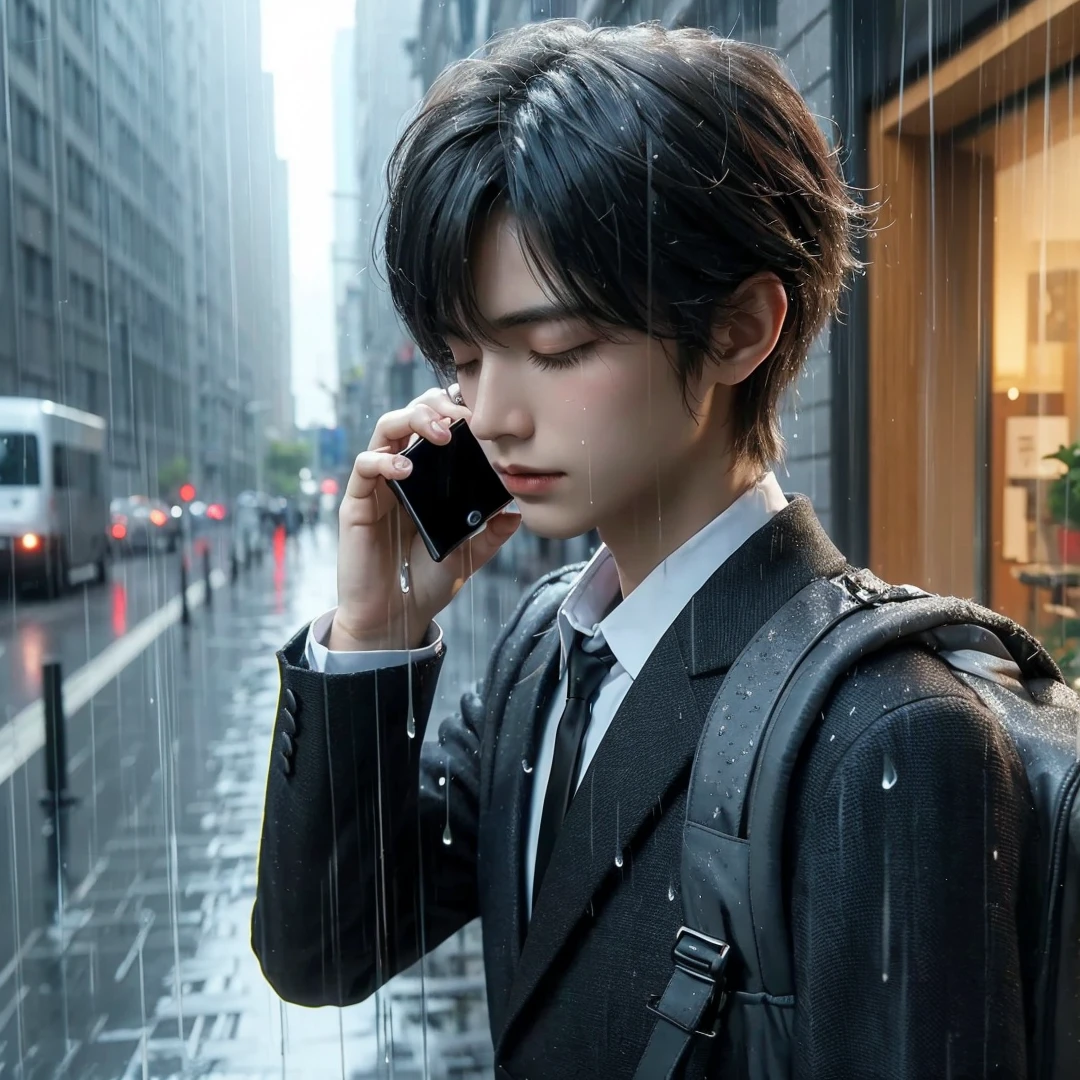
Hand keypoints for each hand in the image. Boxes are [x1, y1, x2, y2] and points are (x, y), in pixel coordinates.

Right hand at [331, 385, 521, 649]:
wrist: (394, 617)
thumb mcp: (469, 555)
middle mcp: (402, 474)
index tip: (481, 416)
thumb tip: (516, 510)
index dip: (455, 411)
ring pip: (386, 429)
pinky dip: (383, 460)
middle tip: (459, 419)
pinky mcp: (357, 502)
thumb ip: (491, 533)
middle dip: (435, 405)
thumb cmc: (427, 582)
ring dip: (413, 420)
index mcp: (429, 478)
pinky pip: (364, 466)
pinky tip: (404, 469)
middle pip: (411, 415)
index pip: (438, 426)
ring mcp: (378, 485)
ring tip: (440, 434)